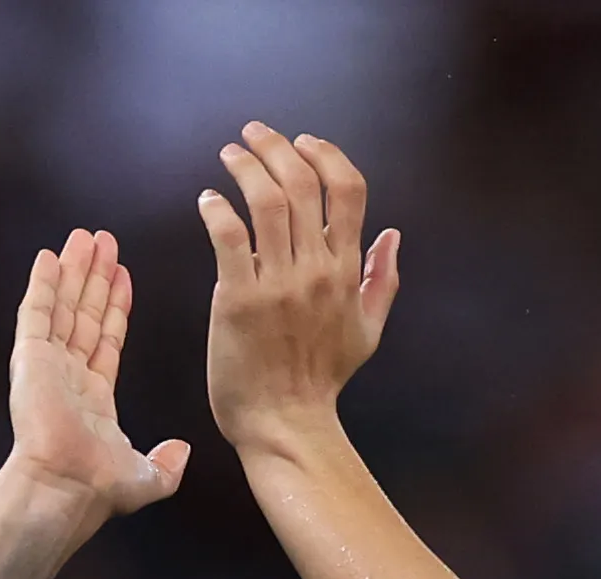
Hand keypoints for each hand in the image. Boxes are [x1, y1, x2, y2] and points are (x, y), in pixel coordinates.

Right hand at [7, 229, 189, 517]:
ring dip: (74, 271)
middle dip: (95, 277)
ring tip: (85, 237)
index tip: (123, 276)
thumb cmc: (100, 489)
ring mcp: (47, 365)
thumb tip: (181, 449)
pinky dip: (42, 284)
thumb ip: (166, 463)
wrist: (66, 487)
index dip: (116, 306)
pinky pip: (36, 312)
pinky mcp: (30, 358)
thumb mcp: (147, 477)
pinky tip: (50, 257)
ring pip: (64, 306)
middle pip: (85, 315)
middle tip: (104, 241)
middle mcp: (69, 377)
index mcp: (94, 399)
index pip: (107, 339)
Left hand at [199, 125, 400, 456]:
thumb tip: (392, 235)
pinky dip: (216, 209)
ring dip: (244, 167)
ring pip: (265, 201)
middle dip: (276, 146)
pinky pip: (228, 237)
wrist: (285, 422)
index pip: (348, 189)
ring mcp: (276, 284)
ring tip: (230, 155)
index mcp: (346, 271)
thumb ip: (381, 280)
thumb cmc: (322, 380)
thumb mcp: (367, 331)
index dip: (326, 155)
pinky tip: (208, 200)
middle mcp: (315, 270)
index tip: (303, 142)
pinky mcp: (237, 300)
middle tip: (254, 134)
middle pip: (301, 183)